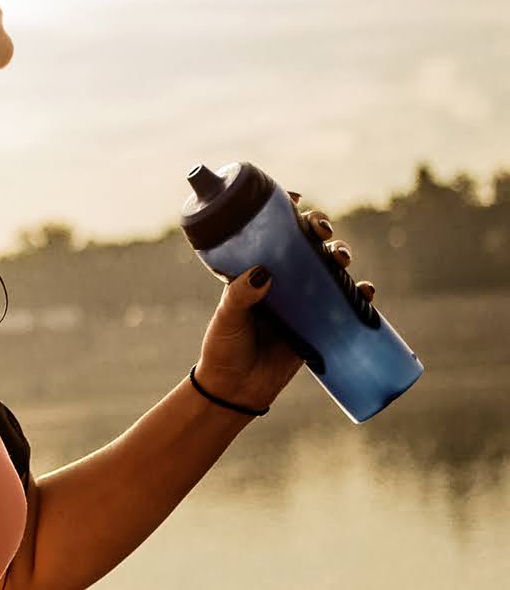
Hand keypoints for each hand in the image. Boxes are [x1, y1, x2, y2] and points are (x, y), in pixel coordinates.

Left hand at [193, 189, 377, 415]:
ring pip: (328, 267)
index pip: (271, 233)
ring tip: (340, 259)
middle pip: (305, 243)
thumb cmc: (224, 349)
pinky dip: (359, 293)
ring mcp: (301, 301)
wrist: (236, 391)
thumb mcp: (228, 317)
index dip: (286, 212)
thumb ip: (241, 295)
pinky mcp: (318, 325)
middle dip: (319, 228)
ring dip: (340, 255)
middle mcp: (280, 280)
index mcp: (253, 271)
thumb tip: (263, 273)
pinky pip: (344, 303)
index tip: (296, 198)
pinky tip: (364, 291)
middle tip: (322, 229)